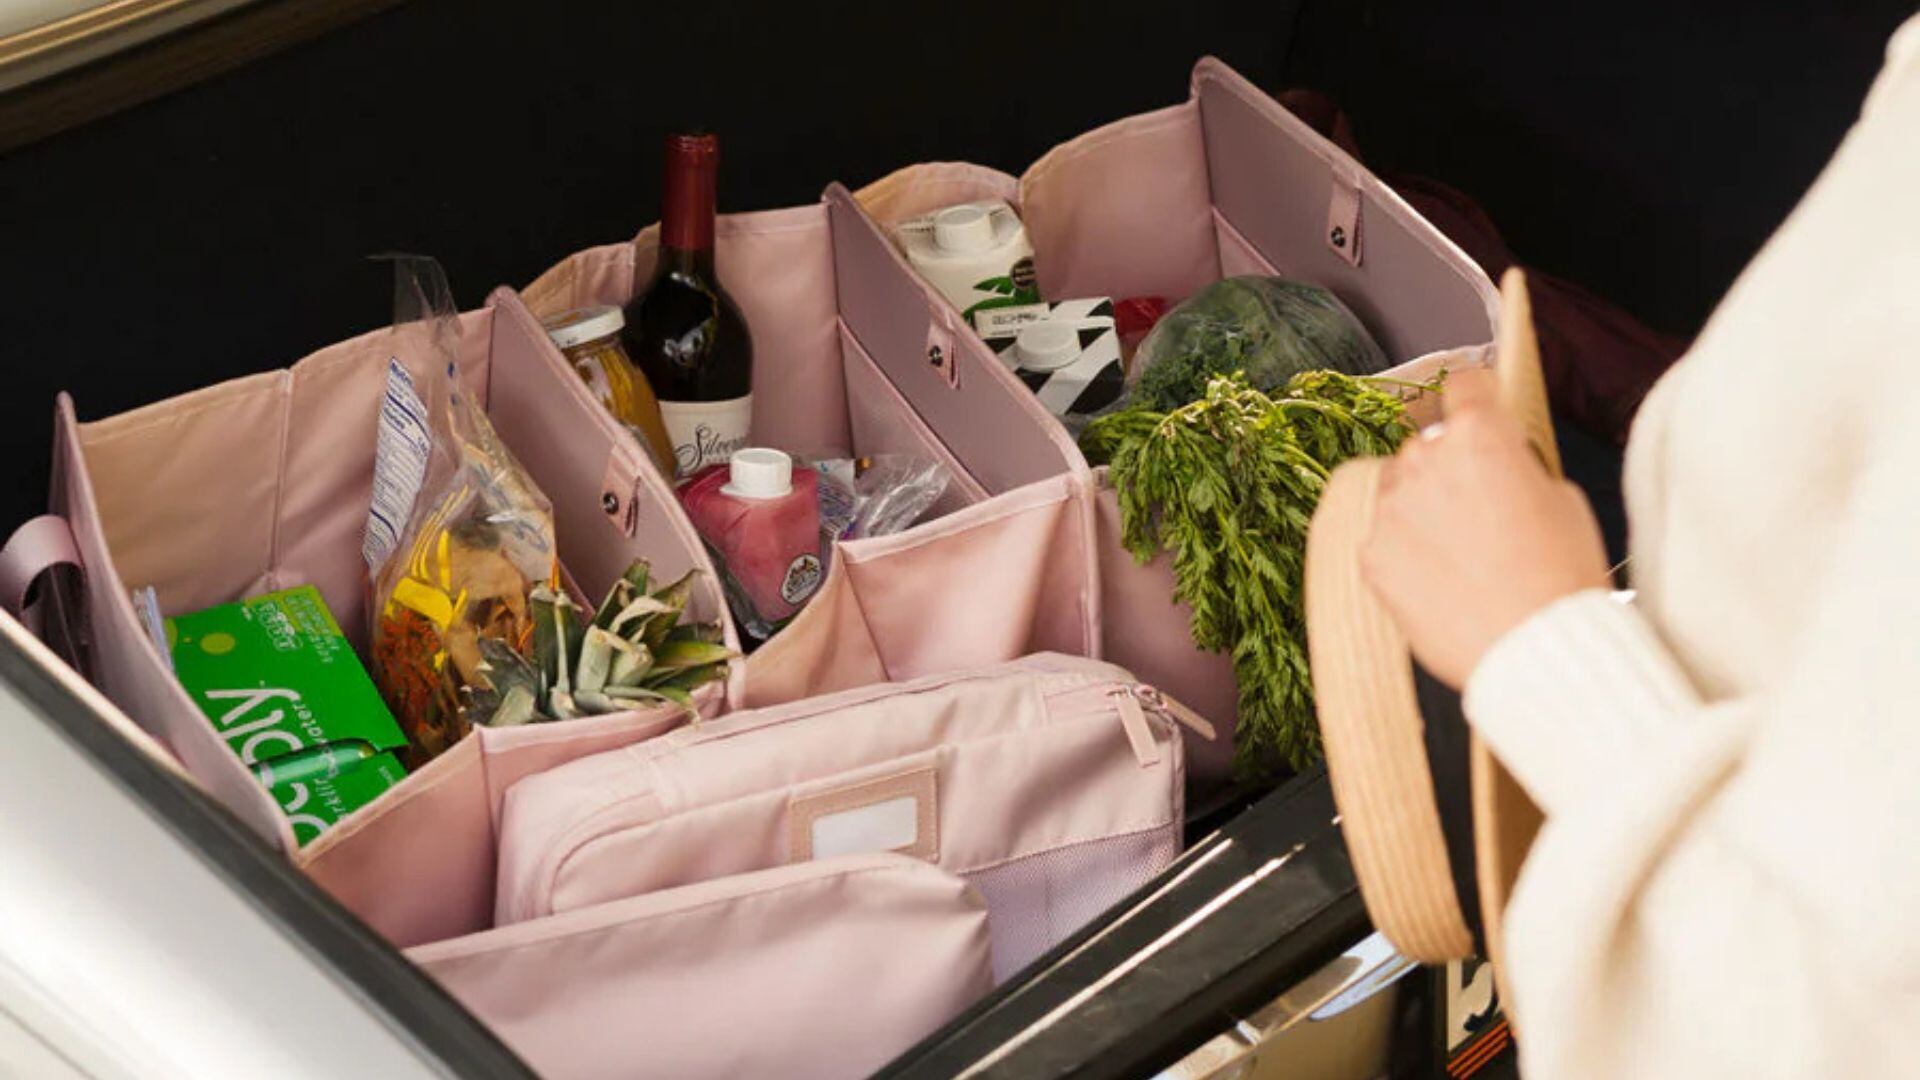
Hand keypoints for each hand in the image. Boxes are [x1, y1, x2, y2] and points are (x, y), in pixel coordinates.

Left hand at [1359, 368, 1610, 688]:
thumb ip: (1517, 467)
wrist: (1532, 648)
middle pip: (1428, 445)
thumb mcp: (1561, 498)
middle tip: (1481, 508)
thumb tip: (1499, 463)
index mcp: (1479, 435)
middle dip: (1449, 466)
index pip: (1465, 386)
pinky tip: (1442, 579)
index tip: (1477, 410)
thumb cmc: (1560, 576)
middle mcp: (1425, 460)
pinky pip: (1385, 538)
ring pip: (1399, 490)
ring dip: (1421, 507)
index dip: (1476, 398)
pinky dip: (1406, 552)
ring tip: (1461, 551)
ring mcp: (1391, 508)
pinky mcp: (1371, 554)